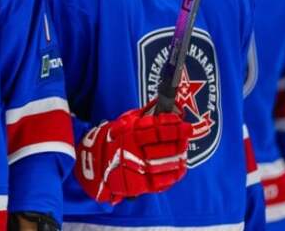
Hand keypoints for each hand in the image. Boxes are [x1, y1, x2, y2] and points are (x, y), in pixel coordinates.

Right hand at [75, 104, 191, 203]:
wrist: (96, 164)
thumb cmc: (116, 139)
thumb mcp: (124, 122)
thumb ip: (143, 114)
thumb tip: (161, 101)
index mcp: (129, 133)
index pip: (154, 128)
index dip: (170, 124)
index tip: (182, 121)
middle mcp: (132, 150)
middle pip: (162, 145)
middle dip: (178, 138)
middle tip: (188, 132)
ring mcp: (134, 168)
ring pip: (162, 163)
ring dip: (177, 157)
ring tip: (184, 150)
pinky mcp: (137, 184)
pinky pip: (158, 182)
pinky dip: (171, 176)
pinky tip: (179, 168)